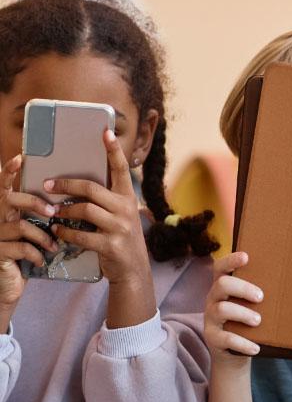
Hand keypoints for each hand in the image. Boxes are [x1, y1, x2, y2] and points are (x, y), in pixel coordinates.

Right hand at [0, 154, 58, 314]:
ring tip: (54, 245)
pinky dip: (36, 254)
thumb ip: (41, 216)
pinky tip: (42, 260)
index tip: (21, 158)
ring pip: (20, 225)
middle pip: (11, 200)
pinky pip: (20, 248)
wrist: (11, 284)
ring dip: (42, 235)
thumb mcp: (33, 232)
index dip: (9, 171)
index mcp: (4, 209)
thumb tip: (70, 201)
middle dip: (35, 203)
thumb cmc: (27, 254)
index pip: (3, 185)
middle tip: (53, 212)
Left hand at [46, 131, 150, 287]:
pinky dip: (65, 233)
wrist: (133, 269)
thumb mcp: (120, 215)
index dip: (114, 150)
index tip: (106, 132)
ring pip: (84, 210)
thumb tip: (77, 184)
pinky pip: (81, 235)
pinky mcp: (111, 245)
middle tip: (48, 184)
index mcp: (128, 198)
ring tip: (52, 212)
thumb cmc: (120, 237)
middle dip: (66, 184)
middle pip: (92, 189)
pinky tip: (57, 231)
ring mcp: (120, 227)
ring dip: (63, 211)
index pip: (121, 169)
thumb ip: (106, 200)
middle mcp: (126, 209)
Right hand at [204, 252, 262, 363]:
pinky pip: (225, 338)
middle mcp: (213, 299)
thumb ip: (261, 294)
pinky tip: (256, 347)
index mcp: (223, 287)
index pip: (220, 267)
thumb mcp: (251, 305)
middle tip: (261, 297)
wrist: (234, 352)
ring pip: (221, 309)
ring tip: (258, 321)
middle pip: (222, 285)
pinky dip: (242, 343)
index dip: (230, 260)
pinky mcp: (212, 338)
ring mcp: (211, 318)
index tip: (246, 257)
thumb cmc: (247, 321)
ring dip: (243, 314)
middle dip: (243, 288)